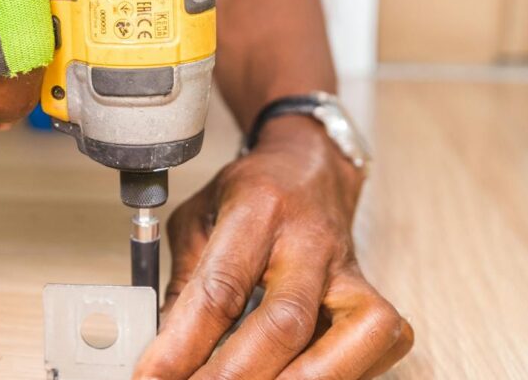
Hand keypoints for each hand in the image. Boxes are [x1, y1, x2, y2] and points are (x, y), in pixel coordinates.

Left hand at [136, 116, 412, 378]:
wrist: (312, 170)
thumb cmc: (251, 197)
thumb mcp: (197, 221)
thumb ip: (181, 285)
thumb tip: (162, 354)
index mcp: (258, 210)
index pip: (220, 288)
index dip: (183, 343)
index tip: (153, 377)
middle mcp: (310, 241)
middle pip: (283, 322)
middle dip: (234, 375)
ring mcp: (350, 272)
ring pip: (345, 339)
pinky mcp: (374, 298)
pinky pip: (373, 347)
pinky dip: (336, 376)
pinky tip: (296, 377)